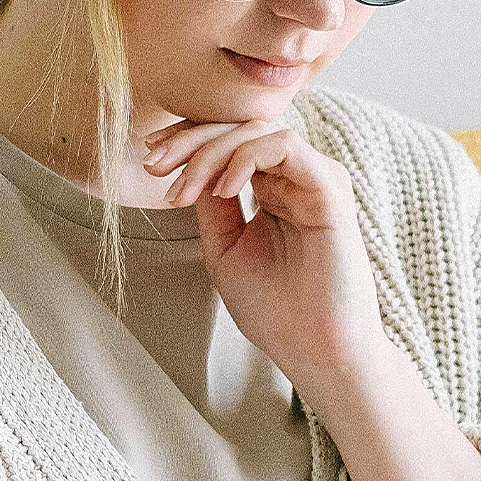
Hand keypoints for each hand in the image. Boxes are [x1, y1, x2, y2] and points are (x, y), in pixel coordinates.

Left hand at [142, 116, 383, 379]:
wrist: (314, 351)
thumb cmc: (276, 310)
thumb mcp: (225, 248)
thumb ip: (212, 204)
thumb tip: (187, 163)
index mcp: (275, 190)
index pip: (232, 142)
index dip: (189, 141)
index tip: (151, 160)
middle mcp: (297, 178)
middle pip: (241, 128)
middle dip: (190, 140)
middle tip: (154, 165)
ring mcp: (315, 180)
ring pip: (258, 130)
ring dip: (210, 151)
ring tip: (184, 189)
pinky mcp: (330, 188)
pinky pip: (284, 146)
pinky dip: (245, 158)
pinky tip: (222, 189)